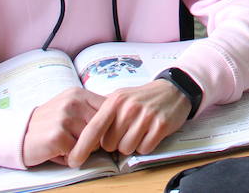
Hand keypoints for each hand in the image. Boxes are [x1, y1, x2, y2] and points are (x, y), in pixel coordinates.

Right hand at [23, 88, 104, 166]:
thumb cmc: (49, 125)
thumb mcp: (70, 109)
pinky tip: (55, 150)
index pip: (110, 109)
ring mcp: (65, 118)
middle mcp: (73, 102)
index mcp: (79, 94)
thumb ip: (91, 111)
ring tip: (64, 144)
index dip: (107, 125)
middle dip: (95, 140)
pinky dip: (68, 157)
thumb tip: (120, 117)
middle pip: (103, 127)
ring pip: (92, 142)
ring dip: (81, 149)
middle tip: (76, 140)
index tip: (99, 132)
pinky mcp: (57, 135)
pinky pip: (77, 153)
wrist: (18, 134)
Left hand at [66, 80, 190, 167]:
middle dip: (116, 143)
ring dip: (132, 145)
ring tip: (139, 130)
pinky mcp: (161, 125)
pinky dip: (146, 145)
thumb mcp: (120, 97)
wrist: (173, 90)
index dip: (82, 147)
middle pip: (110, 144)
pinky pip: (144, 148)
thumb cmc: (143, 97)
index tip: (75, 159)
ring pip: (126, 149)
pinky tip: (149, 133)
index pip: (93, 129)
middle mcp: (129, 107)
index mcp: (115, 101)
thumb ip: (103, 113)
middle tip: (126, 131)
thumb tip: (81, 133)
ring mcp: (146, 116)